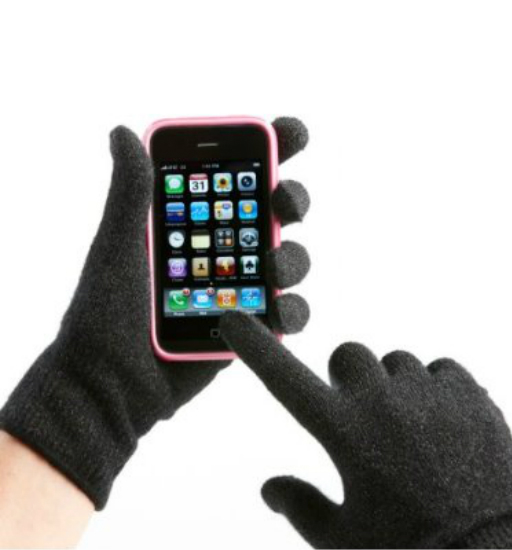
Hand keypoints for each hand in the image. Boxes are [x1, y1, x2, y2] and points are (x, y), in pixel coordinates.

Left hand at [0, 118, 310, 509]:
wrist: (111, 385)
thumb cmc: (107, 313)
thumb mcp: (118, 246)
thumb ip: (130, 191)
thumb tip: (121, 131)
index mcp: (196, 223)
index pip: (238, 178)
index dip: (270, 149)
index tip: (288, 132)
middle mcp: (225, 251)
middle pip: (278, 212)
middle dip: (292, 198)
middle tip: (284, 200)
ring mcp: (243, 288)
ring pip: (292, 260)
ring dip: (294, 257)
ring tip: (273, 268)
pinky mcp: (254, 327)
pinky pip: (289, 313)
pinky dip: (293, 309)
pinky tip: (278, 311)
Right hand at [221, 312, 511, 548]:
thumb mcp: (342, 540)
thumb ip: (300, 505)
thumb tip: (269, 488)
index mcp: (342, 432)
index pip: (282, 376)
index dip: (253, 346)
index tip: (232, 320)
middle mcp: (381, 400)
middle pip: (349, 354)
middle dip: (348, 379)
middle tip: (365, 416)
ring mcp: (428, 393)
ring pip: (397, 362)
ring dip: (395, 388)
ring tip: (413, 433)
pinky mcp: (471, 394)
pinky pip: (441, 370)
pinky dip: (436, 391)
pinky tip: (446, 427)